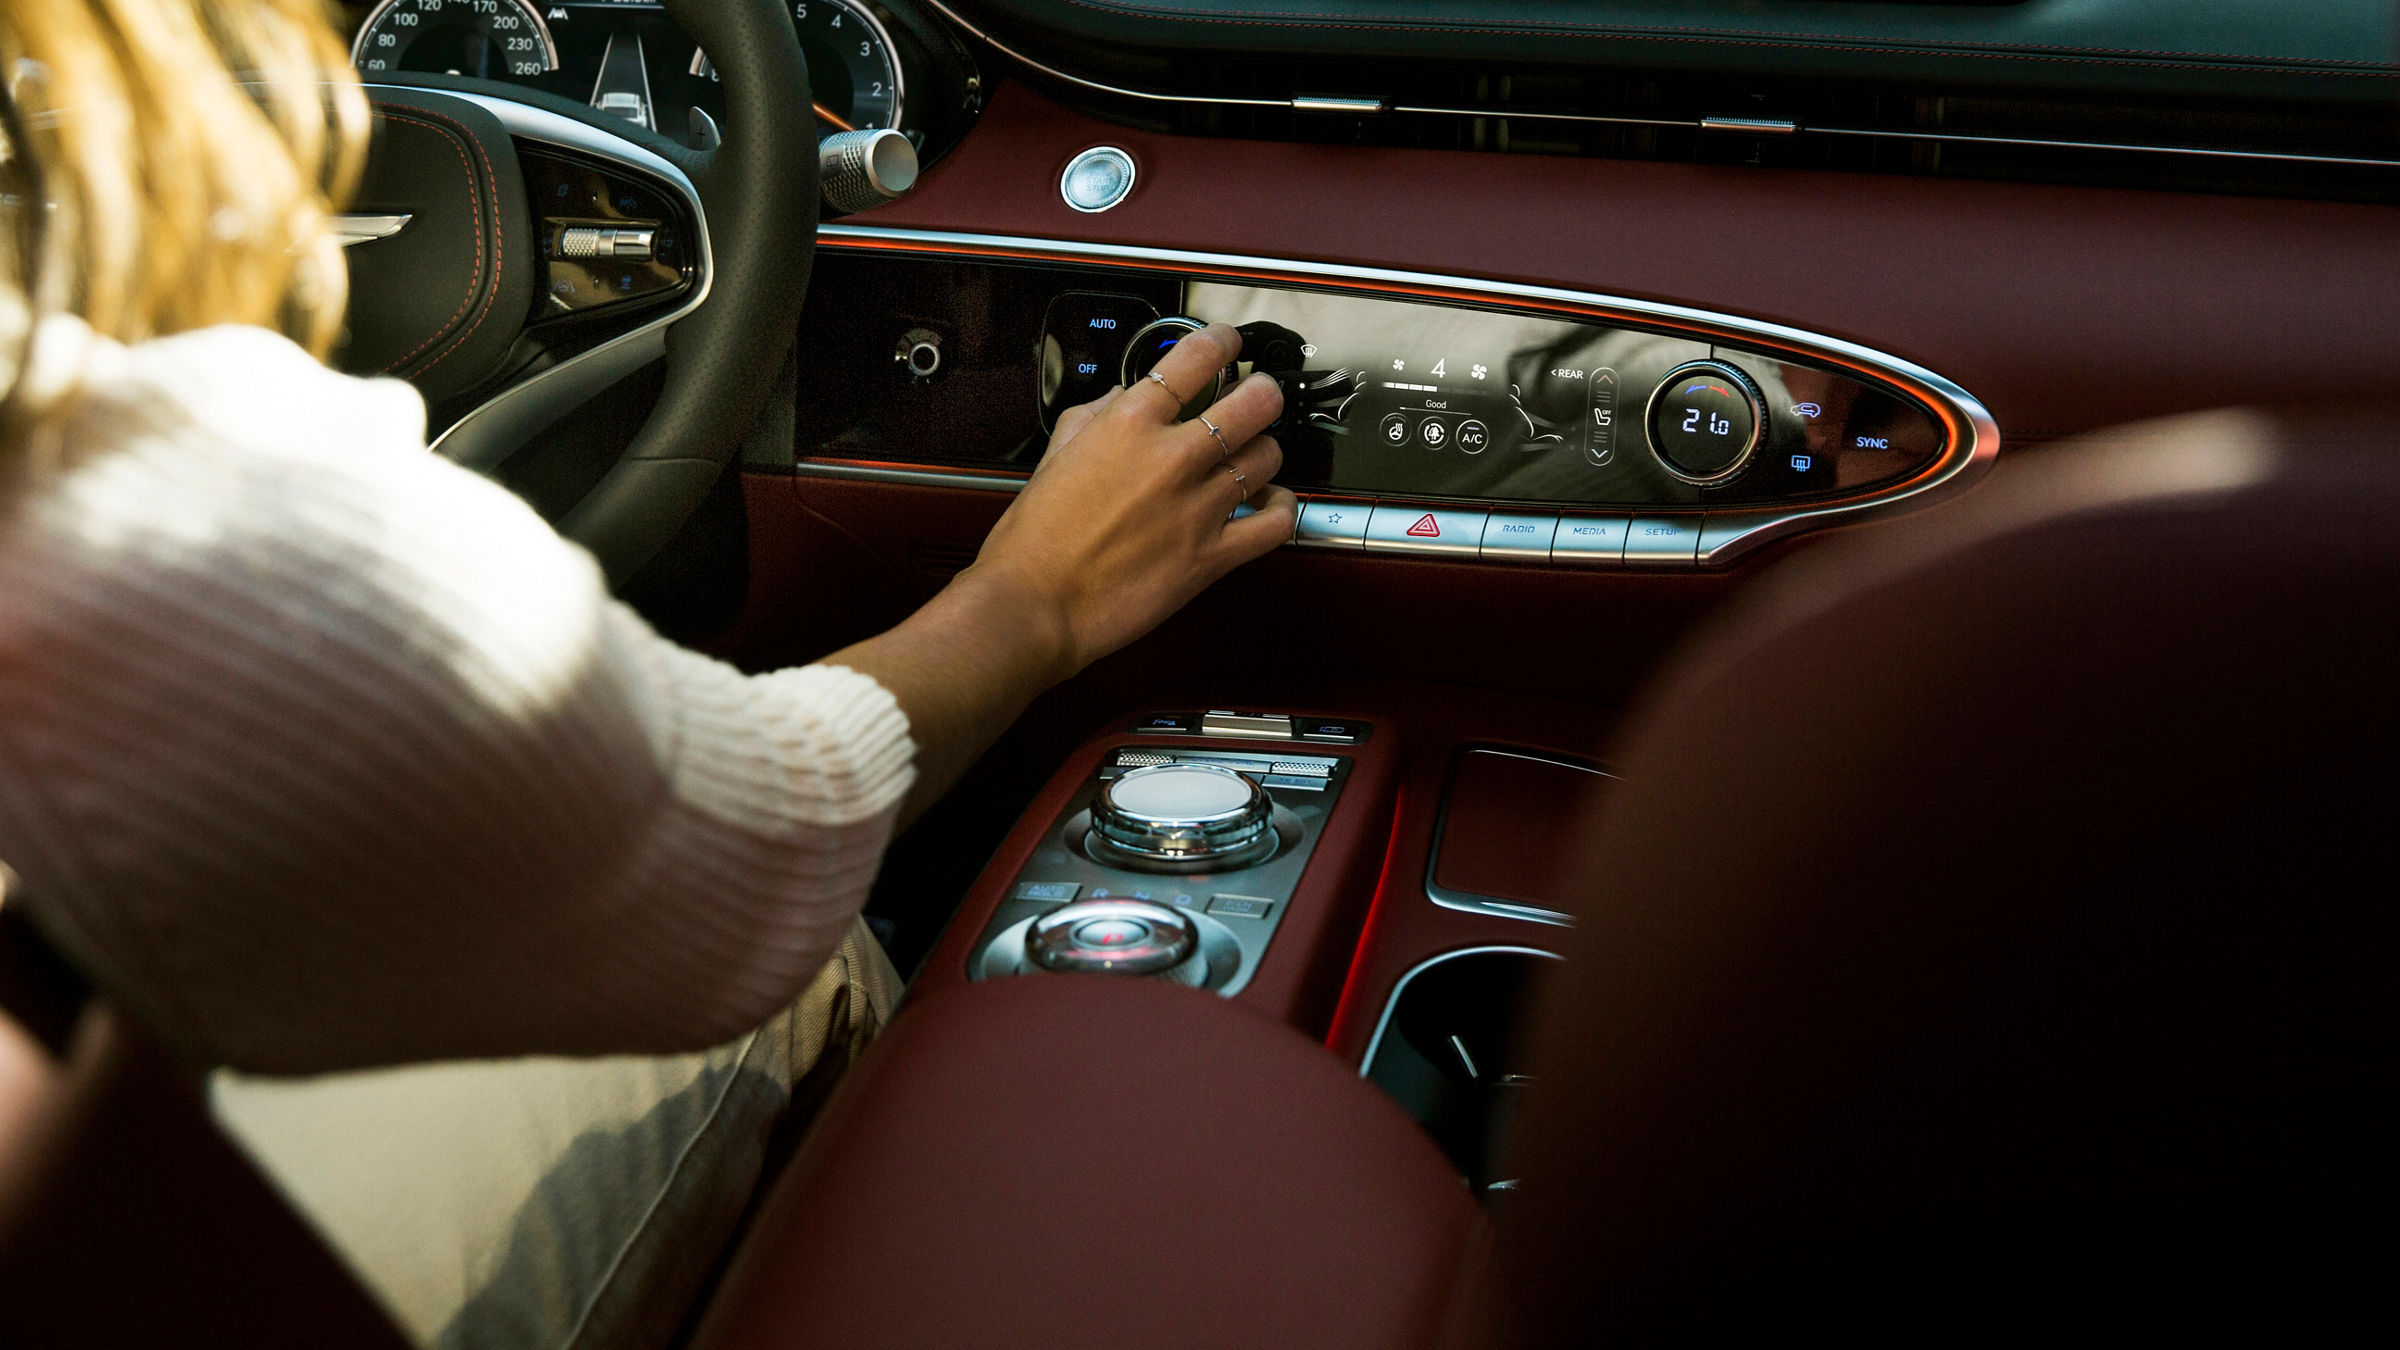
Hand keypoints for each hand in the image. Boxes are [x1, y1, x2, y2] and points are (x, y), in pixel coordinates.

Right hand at [965, 322, 1297, 676]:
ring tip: (1252, 457)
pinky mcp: (1213, 555)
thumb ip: (1094, 415)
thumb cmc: (1035, 538)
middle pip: (1254, 402)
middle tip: (1257, 397)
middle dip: (1261, 393)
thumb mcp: (1055, 454)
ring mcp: (1199, 506)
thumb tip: (1121, 396)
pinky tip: (1267, 504)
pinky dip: (1279, 508)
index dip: (1221, 343)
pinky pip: (1274, 522)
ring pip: (1268, 457)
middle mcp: (1173, 458)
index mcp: (1129, 423)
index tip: (1227, 345)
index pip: (1195, 358)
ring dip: (1264, 452)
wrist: (1034, 603)